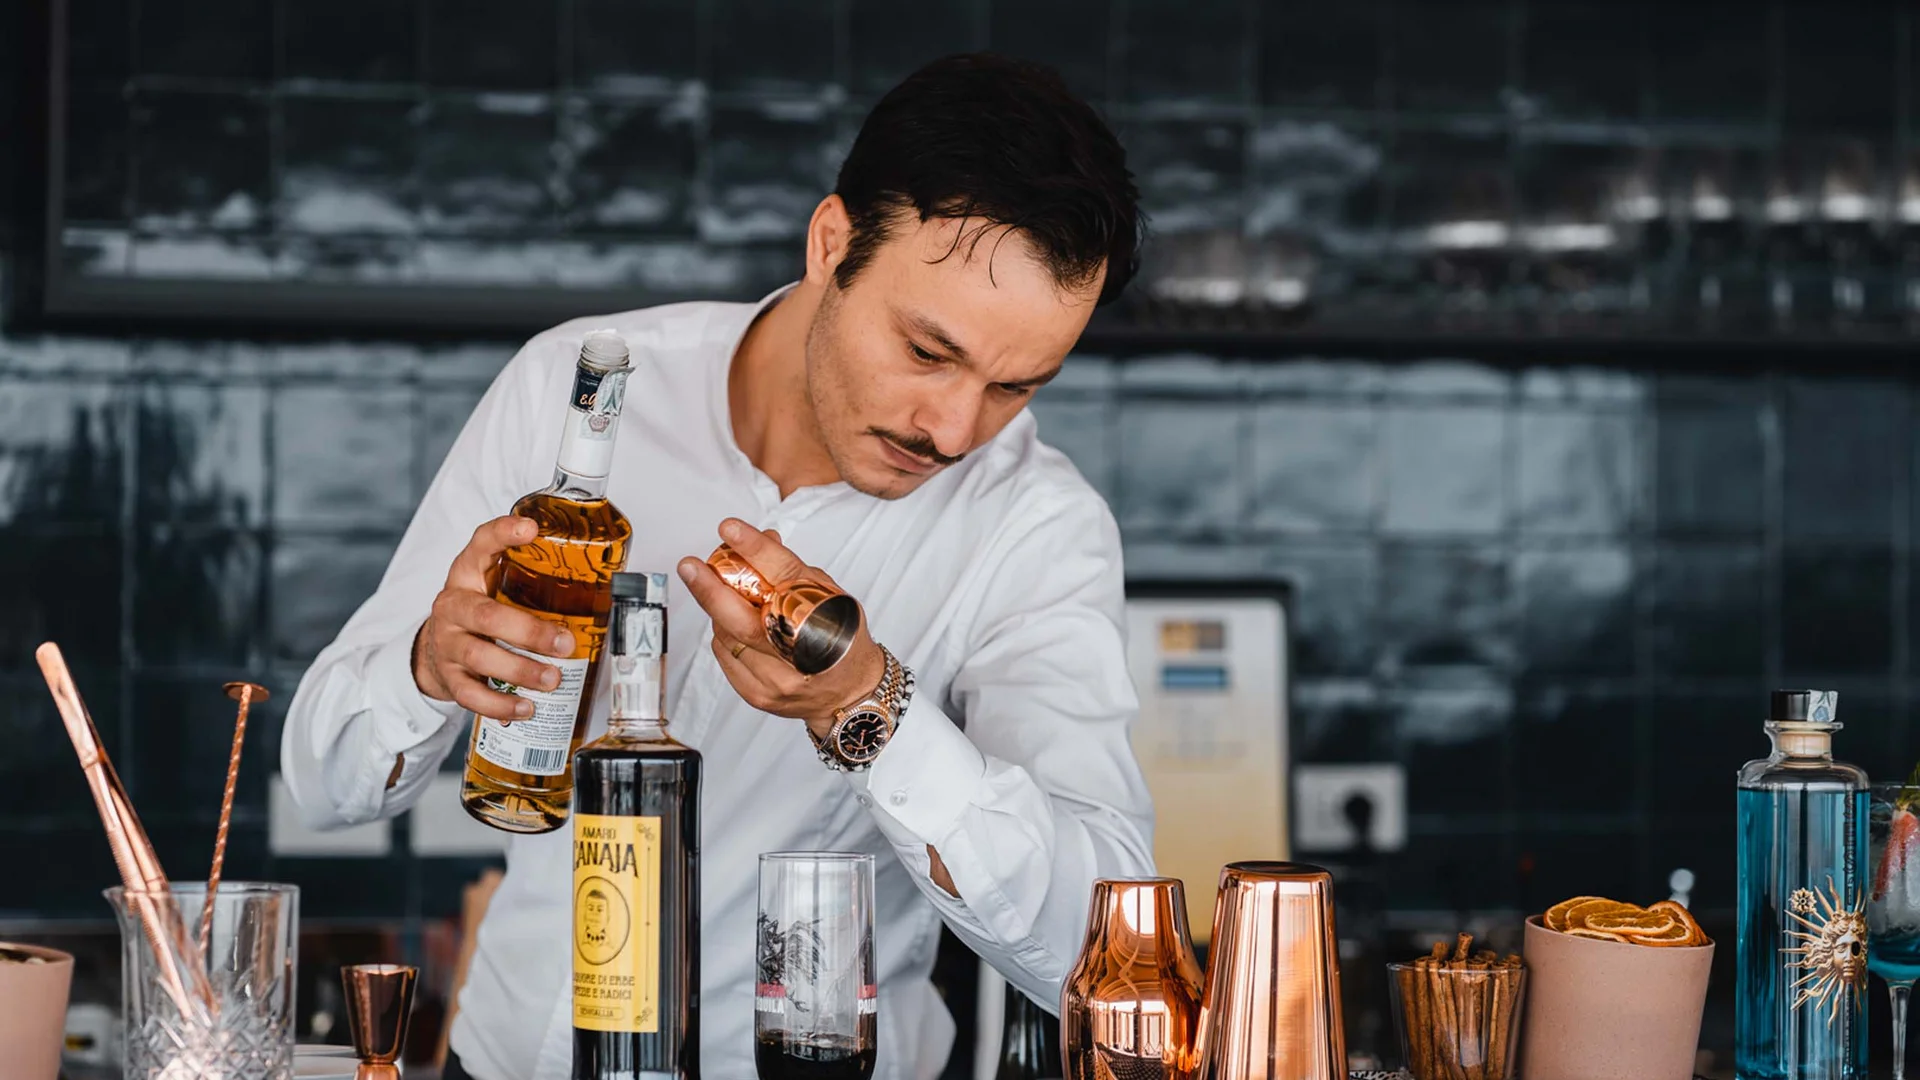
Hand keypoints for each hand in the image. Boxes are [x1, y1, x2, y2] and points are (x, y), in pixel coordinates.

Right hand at [412, 515, 575, 719]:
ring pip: (479, 657)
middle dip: (529, 632)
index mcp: (468, 574)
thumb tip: (602, 579)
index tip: (532, 528)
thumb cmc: (480, 610)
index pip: (481, 543)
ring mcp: (447, 642)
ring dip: (519, 671)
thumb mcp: (496, 583)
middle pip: (486, 615)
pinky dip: (499, 705)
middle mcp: (453, 605)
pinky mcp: (447, 676)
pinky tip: (525, 709)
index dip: (503, 533)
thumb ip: (532, 577)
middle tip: (565, 644)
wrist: (435, 647)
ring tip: (552, 679)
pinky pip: (470, 694)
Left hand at [677, 518, 884, 738]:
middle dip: (709, 589)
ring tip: (728, 598)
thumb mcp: (828, 595)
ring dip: (720, 612)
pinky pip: (724, 654)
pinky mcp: (757, 694)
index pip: (784, 575)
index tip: (729, 529)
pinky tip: (738, 629)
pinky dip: (724, 635)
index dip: (754, 549)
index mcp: (824, 618)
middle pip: (743, 619)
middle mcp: (799, 652)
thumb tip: (759, 539)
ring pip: (726, 636)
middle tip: (689, 567)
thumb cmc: (842, 638)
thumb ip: (792, 570)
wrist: (851, 692)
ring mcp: (776, 678)